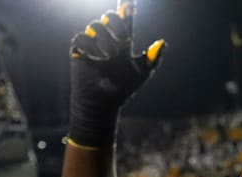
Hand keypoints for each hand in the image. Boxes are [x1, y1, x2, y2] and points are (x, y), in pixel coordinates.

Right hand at [69, 0, 165, 146]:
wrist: (104, 101)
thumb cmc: (124, 87)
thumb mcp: (143, 72)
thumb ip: (153, 57)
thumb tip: (163, 42)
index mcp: (123, 41)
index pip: (125, 19)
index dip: (126, 6)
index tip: (129, 0)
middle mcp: (107, 38)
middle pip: (109, 16)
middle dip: (117, 24)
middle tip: (124, 40)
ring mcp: (92, 42)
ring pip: (95, 25)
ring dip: (105, 39)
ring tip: (110, 56)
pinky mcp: (78, 49)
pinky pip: (82, 37)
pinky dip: (90, 47)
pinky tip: (96, 58)